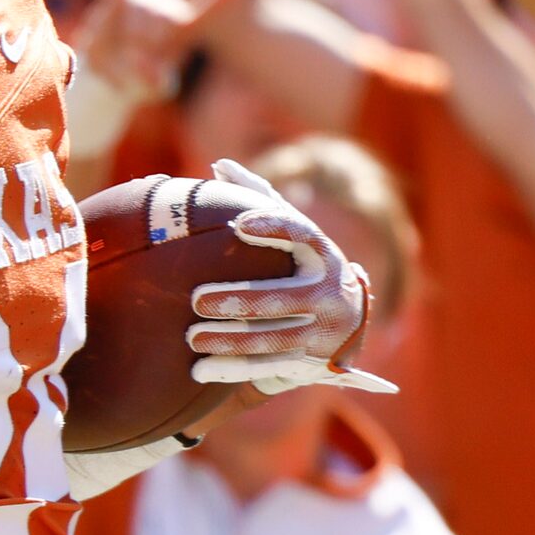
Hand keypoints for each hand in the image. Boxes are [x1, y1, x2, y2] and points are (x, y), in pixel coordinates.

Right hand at [79, 0, 239, 94]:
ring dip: (127, 36)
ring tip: (123, 56)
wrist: (110, 76)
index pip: (205, 13)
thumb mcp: (148, 88)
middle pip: (158, 18)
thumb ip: (150, 79)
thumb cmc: (138, 81)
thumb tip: (144, 66)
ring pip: (136, 9)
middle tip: (136, 65)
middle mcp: (169, 9)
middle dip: (144, 45)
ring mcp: (146, 1)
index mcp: (184, 30)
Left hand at [187, 159, 390, 392]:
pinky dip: (233, 368)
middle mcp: (329, 293)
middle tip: (196, 299)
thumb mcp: (291, 232)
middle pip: (281, 297)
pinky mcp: (312, 362)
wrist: (343, 322)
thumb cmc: (301, 265)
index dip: (275, 228)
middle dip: (238, 300)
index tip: (239, 225)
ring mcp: (323, 331)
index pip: (303, 235)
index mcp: (322, 254)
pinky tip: (199, 369)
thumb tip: (219, 165)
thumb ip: (259, 197)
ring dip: (230, 340)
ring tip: (191, 336)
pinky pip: (268, 367)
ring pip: (273, 337)